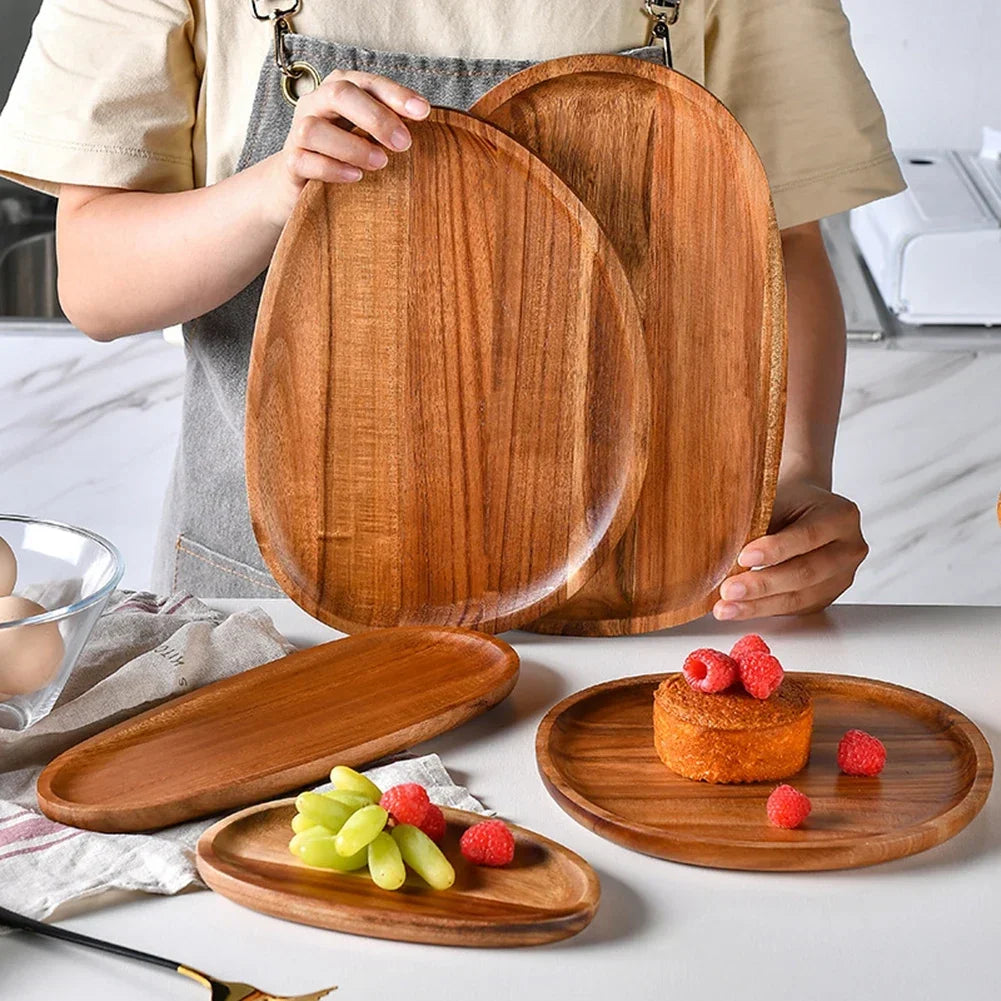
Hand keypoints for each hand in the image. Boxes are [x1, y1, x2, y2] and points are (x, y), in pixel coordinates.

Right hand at [265, 69, 430, 226]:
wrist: (298, 181)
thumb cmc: (344, 154)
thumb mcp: (368, 135)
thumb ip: (392, 127)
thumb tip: (435, 129)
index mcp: (340, 90)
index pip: (368, 82)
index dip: (396, 95)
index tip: (424, 112)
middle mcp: (316, 104)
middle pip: (340, 94)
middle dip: (376, 117)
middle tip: (404, 144)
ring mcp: (298, 132)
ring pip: (316, 129)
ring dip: (352, 145)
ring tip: (380, 163)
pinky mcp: (290, 162)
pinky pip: (305, 160)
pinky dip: (332, 169)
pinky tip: (355, 177)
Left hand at [713, 479, 867, 620]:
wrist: (804, 510)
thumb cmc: (787, 502)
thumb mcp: (776, 499)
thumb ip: (758, 523)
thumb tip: (724, 551)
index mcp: (841, 516)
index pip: (807, 536)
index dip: (775, 550)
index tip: (743, 558)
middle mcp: (849, 549)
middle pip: (805, 573)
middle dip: (763, 585)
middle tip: (729, 591)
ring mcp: (841, 577)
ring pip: (798, 598)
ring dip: (758, 606)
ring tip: (726, 607)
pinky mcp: (826, 597)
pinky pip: (794, 609)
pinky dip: (763, 610)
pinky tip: (739, 609)